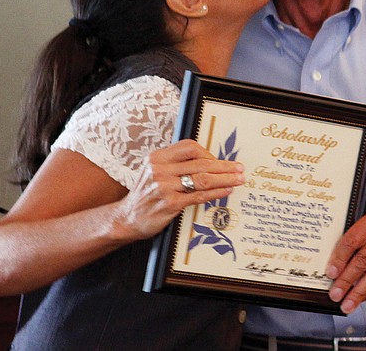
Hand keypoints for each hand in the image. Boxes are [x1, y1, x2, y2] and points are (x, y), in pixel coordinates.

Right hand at [116, 139, 244, 238]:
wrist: (127, 218)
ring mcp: (164, 187)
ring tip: (238, 179)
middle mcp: (159, 170)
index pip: (189, 147)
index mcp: (157, 158)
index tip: (219, 160)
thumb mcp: (153, 171)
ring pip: (202, 179)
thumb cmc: (145, 194)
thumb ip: (174, 163)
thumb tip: (206, 160)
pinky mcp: (170, 204)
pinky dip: (216, 192)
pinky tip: (226, 191)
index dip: (208, 153)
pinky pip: (199, 196)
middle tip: (239, 168)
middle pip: (200, 163)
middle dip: (224, 166)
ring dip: (225, 179)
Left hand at [325, 203, 365, 313]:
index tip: (331, 273)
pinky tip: (362, 297)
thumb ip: (360, 232)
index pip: (353, 240)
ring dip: (359, 292)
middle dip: (347, 280)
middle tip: (336, 293)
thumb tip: (338, 259)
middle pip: (363, 260)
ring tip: (347, 303)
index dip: (339, 258)